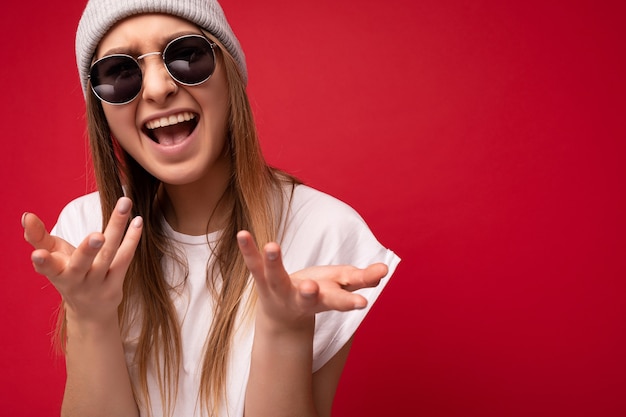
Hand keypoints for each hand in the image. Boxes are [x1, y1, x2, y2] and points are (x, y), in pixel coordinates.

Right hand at [23, 197, 142, 323]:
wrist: (89, 312)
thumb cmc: (67, 275)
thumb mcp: (51, 258)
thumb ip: (38, 237)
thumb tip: (27, 215)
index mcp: (56, 274)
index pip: (47, 267)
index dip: (42, 262)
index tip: (38, 254)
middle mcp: (76, 281)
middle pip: (81, 264)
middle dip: (88, 250)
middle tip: (97, 236)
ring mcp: (98, 284)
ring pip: (109, 255)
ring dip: (116, 230)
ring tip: (123, 206)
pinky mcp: (116, 284)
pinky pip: (125, 259)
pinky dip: (132, 239)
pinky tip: (137, 221)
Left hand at [236, 231, 387, 329]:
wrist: (283, 316)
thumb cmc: (319, 295)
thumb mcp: (341, 288)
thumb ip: (362, 278)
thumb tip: (385, 270)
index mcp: (325, 300)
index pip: (340, 301)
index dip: (351, 301)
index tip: (363, 304)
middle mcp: (301, 299)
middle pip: (306, 298)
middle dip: (309, 294)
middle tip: (311, 289)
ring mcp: (280, 290)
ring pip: (275, 278)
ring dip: (273, 263)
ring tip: (272, 246)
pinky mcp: (262, 281)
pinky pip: (254, 264)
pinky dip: (248, 249)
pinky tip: (242, 234)